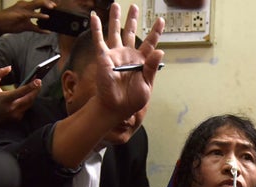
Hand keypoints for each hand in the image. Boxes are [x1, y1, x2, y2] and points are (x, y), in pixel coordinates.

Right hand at [0, 0, 55, 34]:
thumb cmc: (12, 23)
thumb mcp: (26, 26)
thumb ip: (37, 28)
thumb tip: (47, 32)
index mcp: (26, 7)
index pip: (38, 3)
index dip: (46, 3)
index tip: (55, 5)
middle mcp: (24, 6)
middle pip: (38, 2)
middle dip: (47, 3)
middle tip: (55, 5)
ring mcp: (23, 10)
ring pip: (35, 5)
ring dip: (44, 5)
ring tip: (52, 7)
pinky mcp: (21, 15)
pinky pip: (32, 15)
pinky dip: (40, 16)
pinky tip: (46, 17)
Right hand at [0, 66, 40, 125]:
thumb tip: (9, 67)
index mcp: (5, 99)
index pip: (20, 92)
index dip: (30, 86)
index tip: (38, 80)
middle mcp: (12, 108)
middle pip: (29, 98)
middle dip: (36, 90)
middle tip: (40, 82)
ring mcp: (16, 114)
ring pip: (30, 103)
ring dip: (33, 94)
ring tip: (37, 86)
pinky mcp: (18, 118)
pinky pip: (27, 107)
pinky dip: (28, 101)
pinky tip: (30, 94)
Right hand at [90, 3, 164, 122]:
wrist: (117, 107)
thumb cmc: (132, 100)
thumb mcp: (147, 84)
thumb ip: (152, 67)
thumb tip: (160, 51)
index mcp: (141, 61)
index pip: (150, 43)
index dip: (155, 31)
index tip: (161, 20)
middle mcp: (128, 55)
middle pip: (131, 32)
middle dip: (133, 19)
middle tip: (134, 7)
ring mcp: (116, 55)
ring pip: (115, 32)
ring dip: (115, 18)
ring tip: (116, 5)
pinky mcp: (104, 57)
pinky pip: (99, 40)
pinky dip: (96, 28)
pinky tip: (94, 17)